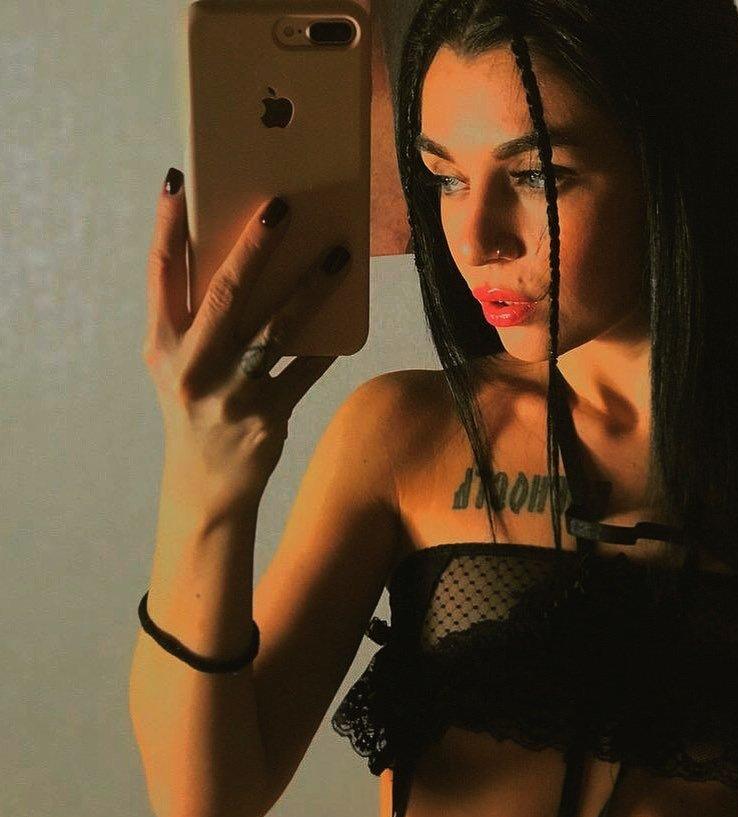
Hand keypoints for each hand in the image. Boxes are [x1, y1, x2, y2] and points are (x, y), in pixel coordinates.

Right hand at [142, 168, 350, 518]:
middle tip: (282, 205)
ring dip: (310, 288)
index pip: (160, 273)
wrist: (205, 484)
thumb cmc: (195, 406)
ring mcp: (231, 394)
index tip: (179, 181)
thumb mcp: (180, 362)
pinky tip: (347, 314)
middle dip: (254, 246)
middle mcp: (191, 366)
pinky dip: (327, 341)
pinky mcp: (268, 416)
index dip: (167, 225)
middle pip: (225, 294)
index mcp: (161, 345)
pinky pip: (306, 369)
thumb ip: (198, 318)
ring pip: (276, 328)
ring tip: (338, 255)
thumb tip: (245, 258)